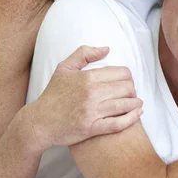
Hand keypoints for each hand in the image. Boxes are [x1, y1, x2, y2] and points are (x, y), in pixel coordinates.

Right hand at [26, 46, 142, 150]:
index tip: (126, 81)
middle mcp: (91, 94)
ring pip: (125, 105)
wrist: (39, 121)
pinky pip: (118, 124)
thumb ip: (84, 53)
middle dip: (132, 89)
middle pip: (126, 88)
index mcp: (87, 77)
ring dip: (135, 103)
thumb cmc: (53, 94)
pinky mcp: (91, 128)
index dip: (128, 76)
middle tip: (131, 92)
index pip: (121, 73)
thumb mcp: (64, 68)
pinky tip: (137, 114)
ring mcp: (92, 112)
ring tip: (137, 103)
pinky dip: (131, 118)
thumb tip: (107, 49)